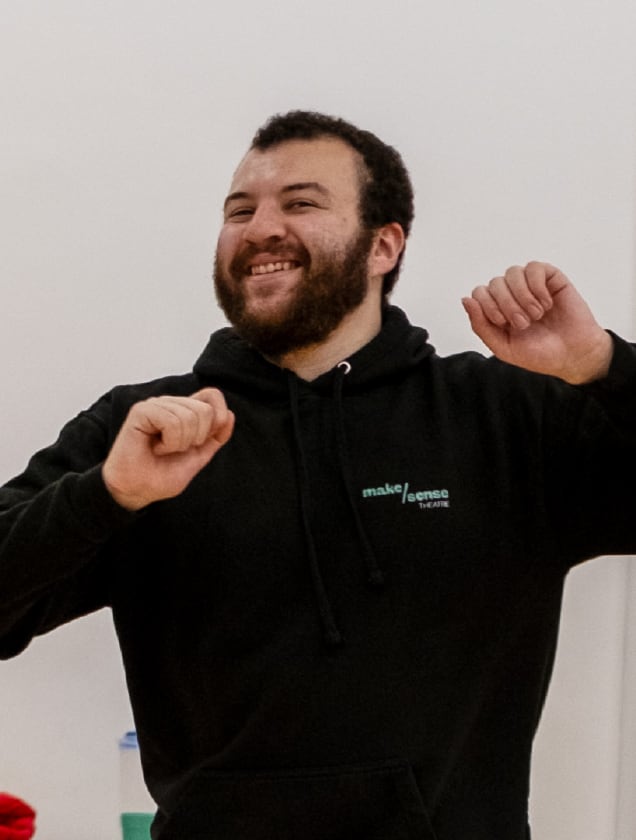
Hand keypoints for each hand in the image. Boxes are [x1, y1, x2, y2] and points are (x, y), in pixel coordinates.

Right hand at [102, 388, 234, 510]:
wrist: (137, 491)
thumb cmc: (161, 475)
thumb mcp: (198, 457)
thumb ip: (215, 437)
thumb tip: (229, 415)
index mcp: (185, 410)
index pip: (213, 396)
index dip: (217, 419)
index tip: (201, 442)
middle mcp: (171, 403)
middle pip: (205, 410)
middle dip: (197, 439)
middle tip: (175, 449)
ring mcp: (156, 405)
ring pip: (190, 417)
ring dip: (180, 444)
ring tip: (163, 449)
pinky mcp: (142, 411)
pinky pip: (172, 422)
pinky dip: (169, 442)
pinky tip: (155, 447)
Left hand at [462, 261, 612, 383]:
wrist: (573, 356)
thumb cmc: (539, 354)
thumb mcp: (502, 347)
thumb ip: (480, 325)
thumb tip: (465, 299)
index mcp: (498, 310)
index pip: (479, 293)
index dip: (488, 305)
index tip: (503, 323)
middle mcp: (512, 295)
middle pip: (495, 283)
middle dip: (507, 305)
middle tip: (524, 323)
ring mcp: (531, 285)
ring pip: (512, 272)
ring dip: (522, 296)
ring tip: (536, 315)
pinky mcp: (551, 278)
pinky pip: (534, 267)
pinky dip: (537, 286)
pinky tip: (546, 303)